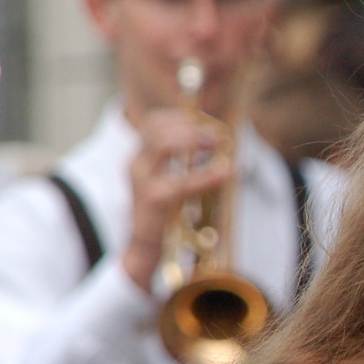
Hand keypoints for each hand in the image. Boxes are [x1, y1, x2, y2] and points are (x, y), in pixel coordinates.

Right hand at [121, 108, 231, 292]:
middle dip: (189, 125)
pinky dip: (206, 175)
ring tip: (217, 143)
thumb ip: (188, 161)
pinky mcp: (153, 201)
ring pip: (164, 145)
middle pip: (156, 128)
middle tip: (216, 135)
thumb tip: (217, 142)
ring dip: (193, 139)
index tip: (206, 122)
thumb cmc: (165, 212)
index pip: (154, 122)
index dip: (181, 116)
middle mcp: (137, 164)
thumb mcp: (173, 181)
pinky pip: (181, 182)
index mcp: (142, 157)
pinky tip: (225, 171)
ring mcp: (142, 181)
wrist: (146, 247)